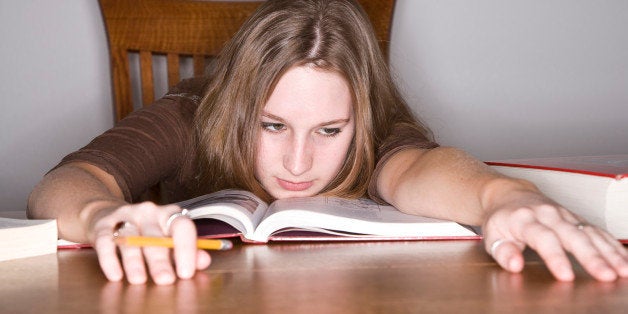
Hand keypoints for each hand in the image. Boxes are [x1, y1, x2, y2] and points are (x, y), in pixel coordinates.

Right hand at [88, 202, 210, 284]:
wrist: (110, 216)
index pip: (182, 226)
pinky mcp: (103, 226)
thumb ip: (187, 251)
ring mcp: (125, 216)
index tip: (186, 272)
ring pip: (130, 238)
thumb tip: (203, 262)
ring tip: (139, 280)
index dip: (186, 249)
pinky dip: (110, 259)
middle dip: (160, 260)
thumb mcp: (168, 238)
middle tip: (165, 280)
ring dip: (135, 261)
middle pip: (155, 235)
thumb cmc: (147, 232)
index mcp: (169, 214)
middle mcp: (149, 212)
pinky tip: (116, 275)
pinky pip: (106, 242)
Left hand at [481, 189, 627, 280]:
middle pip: (573, 235)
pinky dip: (613, 246)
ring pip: (590, 232)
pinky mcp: (576, 218)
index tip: (566, 276)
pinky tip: (624, 261)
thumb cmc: (502, 219)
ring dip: (609, 252)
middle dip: (591, 257)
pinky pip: (598, 231)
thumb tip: (515, 265)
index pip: (543, 238)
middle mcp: (548, 214)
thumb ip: (503, 252)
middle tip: (605, 276)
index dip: (555, 257)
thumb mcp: (493, 235)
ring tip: (623, 271)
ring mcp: (565, 215)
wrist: (510, 195)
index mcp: (525, 219)